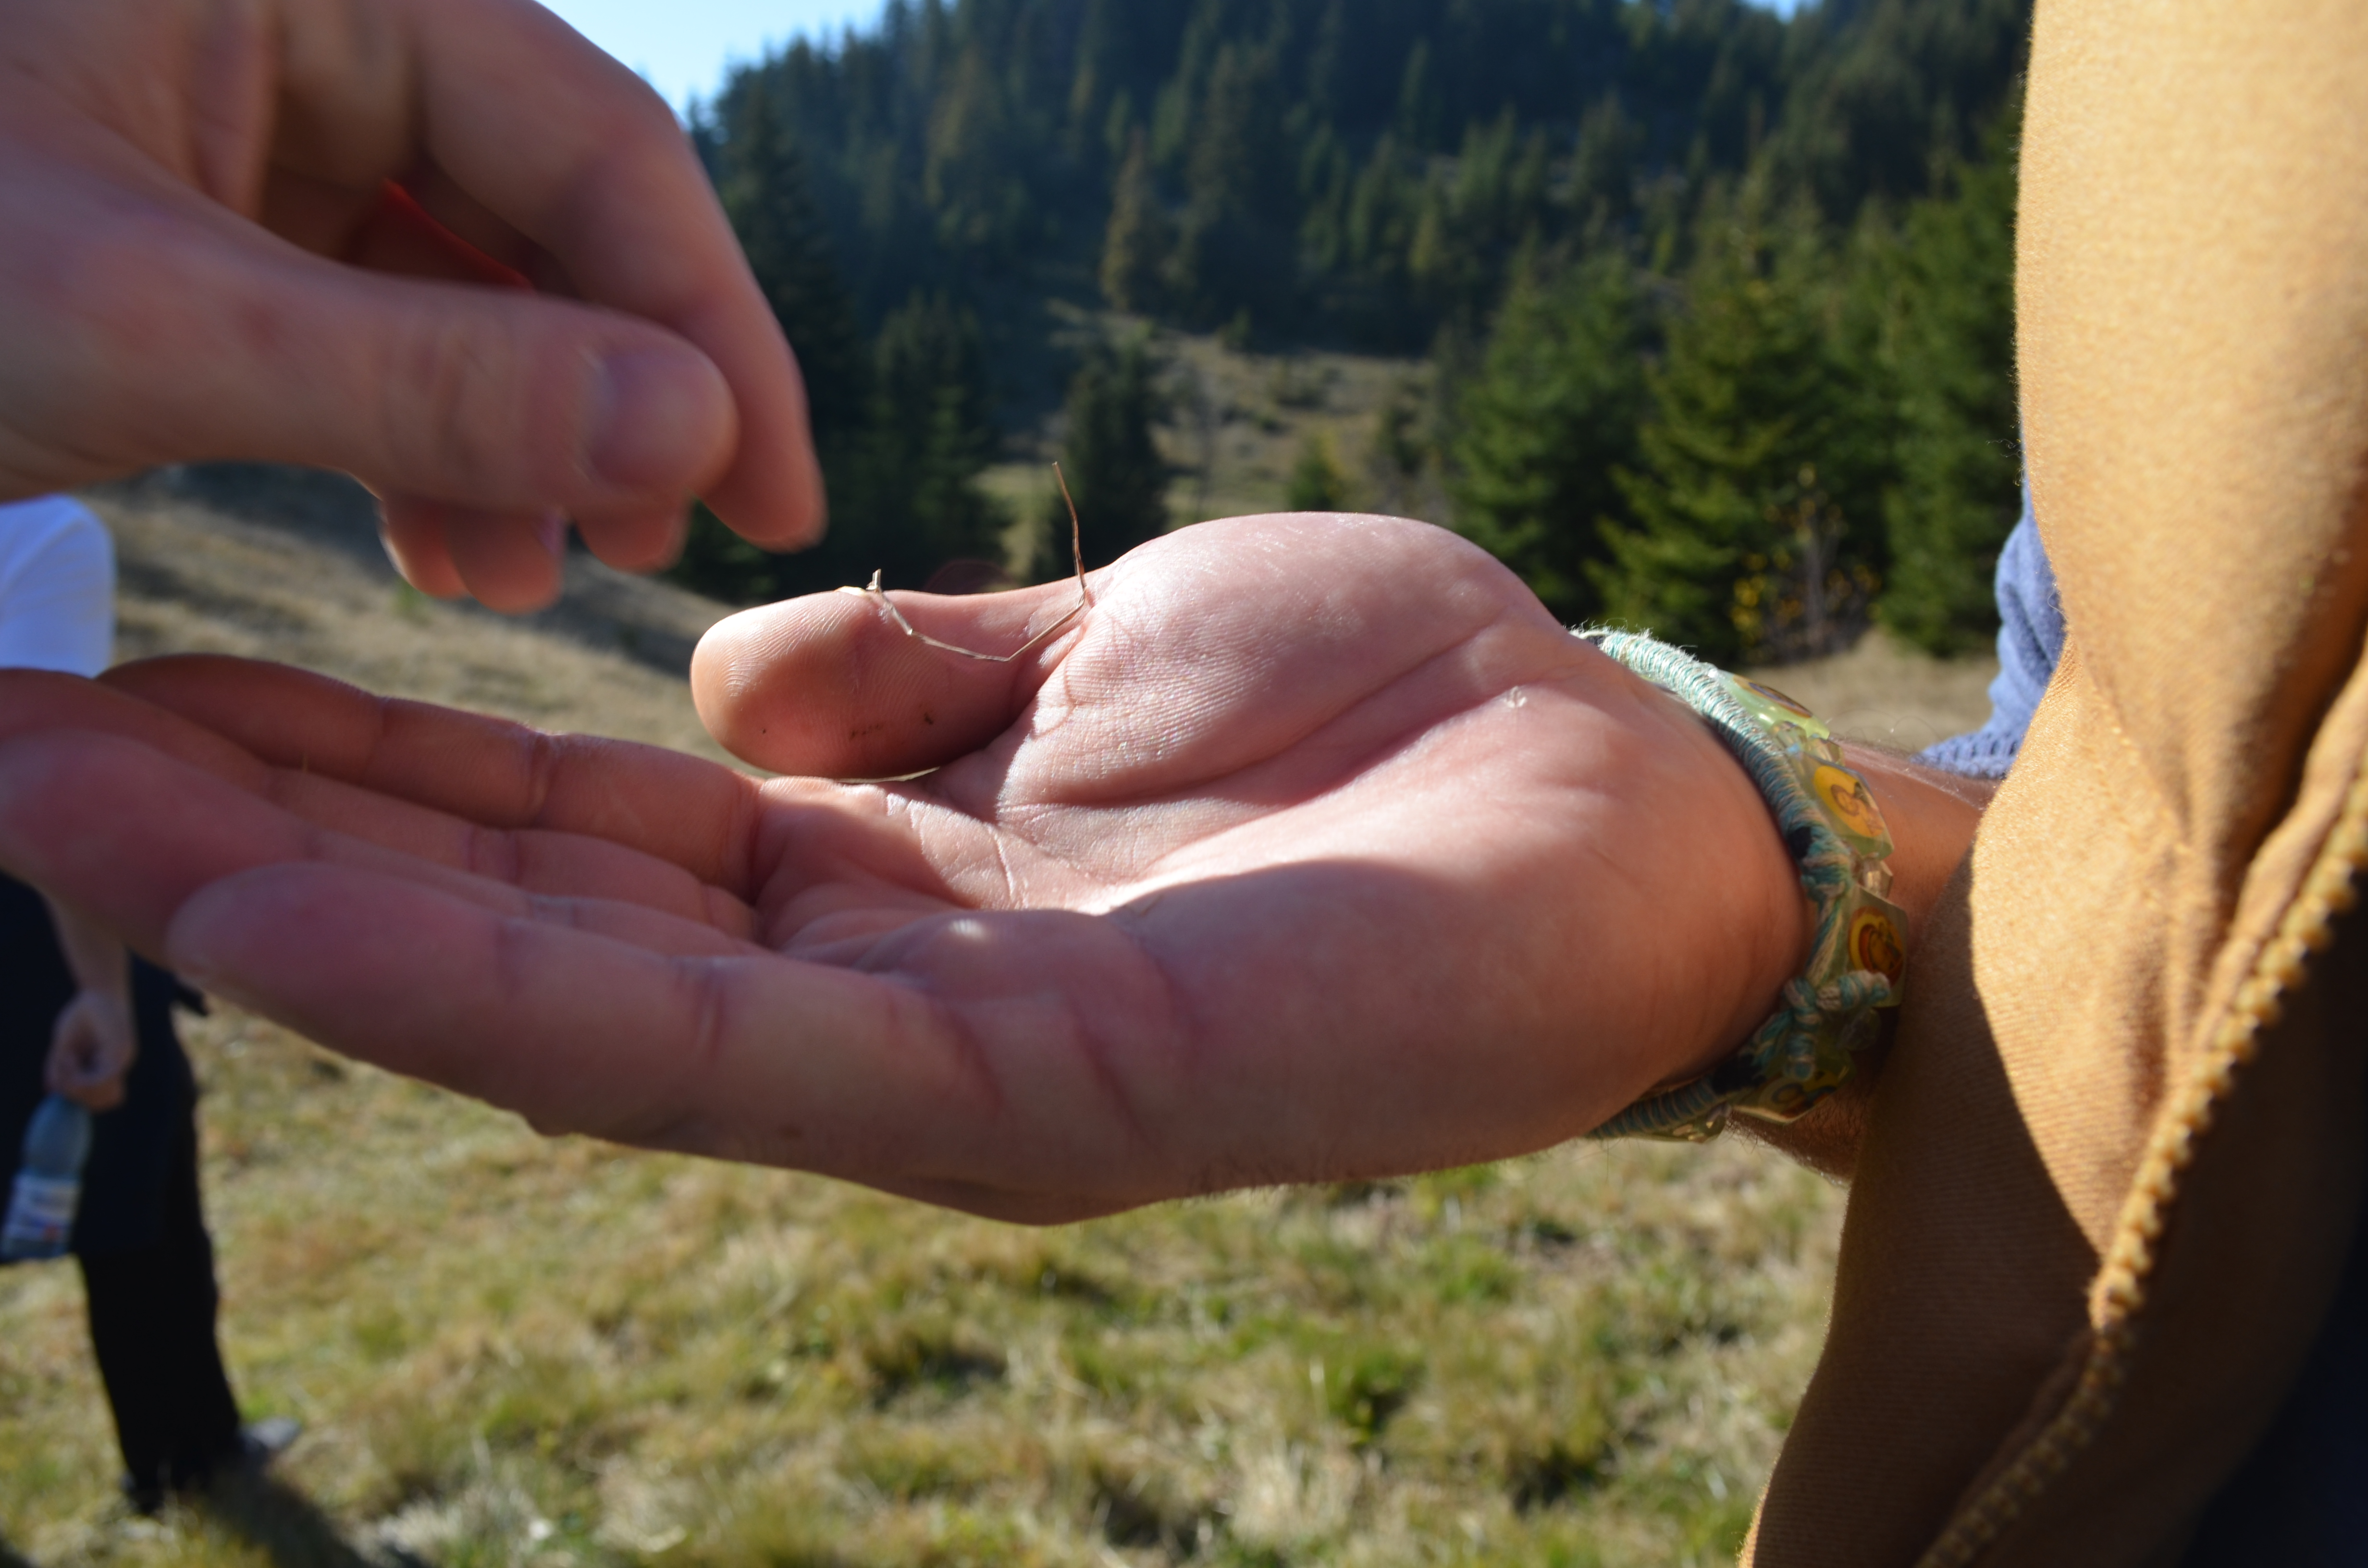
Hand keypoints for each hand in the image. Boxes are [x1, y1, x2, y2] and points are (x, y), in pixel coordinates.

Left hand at [0, 0, 822, 610]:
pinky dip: (415, 428)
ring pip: (458, 267)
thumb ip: (433, 377)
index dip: (710, 327)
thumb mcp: (135, 327)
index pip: (592, 143)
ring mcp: (235, 106)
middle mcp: (289, 11)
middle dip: (612, 387)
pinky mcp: (185, 203)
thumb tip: (700, 427)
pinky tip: (444, 540)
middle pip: (540, 202)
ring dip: (519, 428)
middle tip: (655, 550)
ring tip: (523, 576)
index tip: (775, 495)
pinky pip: (360, 309)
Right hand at [0, 516, 1824, 1220]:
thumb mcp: (1105, 635)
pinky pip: (733, 1054)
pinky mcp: (1041, 1106)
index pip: (569, 825)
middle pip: (530, 925)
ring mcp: (946, 1071)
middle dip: (268, 845)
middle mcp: (880, 994)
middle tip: (11, 753)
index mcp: (891, 872)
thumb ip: (908, 671)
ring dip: (324, 927)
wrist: (1618, 784)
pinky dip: (514, 996)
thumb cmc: (1390, 699)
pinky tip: (306, 920)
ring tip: (85, 829)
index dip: (353, 766)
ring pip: (578, 1009)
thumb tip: (705, 679)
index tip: (142, 684)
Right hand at [47, 987, 135, 1111]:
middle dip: (75, 1095)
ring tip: (65, 1062)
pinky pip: (101, 1079)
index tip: (59, 1080)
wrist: (99, 989)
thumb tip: (51, 1090)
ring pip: (102, 1095)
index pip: (100, 1099)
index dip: (78, 1098)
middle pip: (102, 1102)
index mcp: (107, 1067)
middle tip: (60, 1072)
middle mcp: (118, 1067)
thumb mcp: (64, 1044)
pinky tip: (68, 1057)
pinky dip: (79, 1076)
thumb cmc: (83, 1013)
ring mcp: (122, 1060)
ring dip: (76, 1087)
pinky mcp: (121, 1052)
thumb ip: (58, 1067)